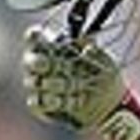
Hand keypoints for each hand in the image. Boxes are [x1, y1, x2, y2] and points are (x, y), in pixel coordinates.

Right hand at [21, 26, 139, 139]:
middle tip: (51, 65)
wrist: (109, 105)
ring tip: (75, 87)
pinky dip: (56, 102)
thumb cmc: (101, 75)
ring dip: (56, 85)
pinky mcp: (41, 105)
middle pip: (30, 61)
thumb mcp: (102, 59)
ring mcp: (39, 85)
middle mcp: (40, 66)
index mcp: (51, 48)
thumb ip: (90, 48)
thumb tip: (84, 41)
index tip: (38, 34)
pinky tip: (74, 101)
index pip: (35, 38)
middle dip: (40, 62)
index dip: (34, 36)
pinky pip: (37, 103)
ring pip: (34, 83)